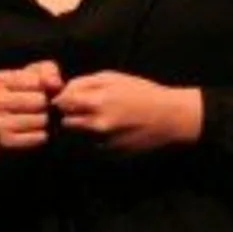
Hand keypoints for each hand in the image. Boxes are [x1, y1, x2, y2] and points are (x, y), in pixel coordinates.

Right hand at [0, 60, 63, 160]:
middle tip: (41, 109)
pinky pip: (38, 137)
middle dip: (46, 106)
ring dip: (46, 121)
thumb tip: (54, 84)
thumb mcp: (37, 76)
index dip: (45, 88)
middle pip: (39, 101)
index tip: (39, 92)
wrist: (13, 127)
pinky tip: (37, 132)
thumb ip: (48, 71)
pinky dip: (43, 136)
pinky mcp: (4, 142)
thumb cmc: (28, 94)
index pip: (37, 81)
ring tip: (39, 120)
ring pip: (40, 120)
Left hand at [51, 70, 201, 154]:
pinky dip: (95, 139)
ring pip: (77, 136)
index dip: (62, 99)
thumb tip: (62, 91)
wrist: (170, 117)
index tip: (68, 97)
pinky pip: (92, 146)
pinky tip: (111, 130)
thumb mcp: (112, 77)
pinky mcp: (111, 154)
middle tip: (82, 109)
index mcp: (98, 102)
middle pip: (66, 122)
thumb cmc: (141, 92)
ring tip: (99, 118)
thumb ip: (83, 83)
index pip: (62, 103)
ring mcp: (105, 141)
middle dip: (70, 115)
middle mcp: (99, 125)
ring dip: (81, 128)